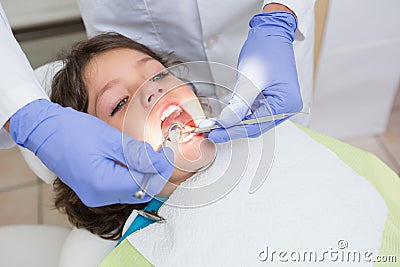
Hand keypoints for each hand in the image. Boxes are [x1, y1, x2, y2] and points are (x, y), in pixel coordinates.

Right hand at [9, 99, 173, 206]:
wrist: (44, 131)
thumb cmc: (71, 131)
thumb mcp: (110, 139)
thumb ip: (137, 154)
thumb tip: (160, 161)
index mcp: (103, 185)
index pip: (144, 184)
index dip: (160, 170)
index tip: (169, 155)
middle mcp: (98, 196)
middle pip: (139, 191)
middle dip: (154, 174)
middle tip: (162, 156)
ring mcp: (94, 195)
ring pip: (130, 190)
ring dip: (143, 175)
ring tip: (149, 156)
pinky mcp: (92, 189)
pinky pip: (118, 187)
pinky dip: (129, 175)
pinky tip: (133, 160)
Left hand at [208, 11, 302, 142]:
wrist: (271, 32)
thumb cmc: (266, 49)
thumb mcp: (250, 80)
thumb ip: (239, 105)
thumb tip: (226, 123)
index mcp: (286, 104)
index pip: (256, 125)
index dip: (232, 131)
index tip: (214, 133)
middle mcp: (285, 107)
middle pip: (254, 126)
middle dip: (232, 128)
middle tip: (211, 131)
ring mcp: (278, 103)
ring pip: (252, 120)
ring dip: (234, 121)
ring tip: (215, 123)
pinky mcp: (269, 98)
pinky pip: (252, 111)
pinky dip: (238, 113)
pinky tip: (226, 114)